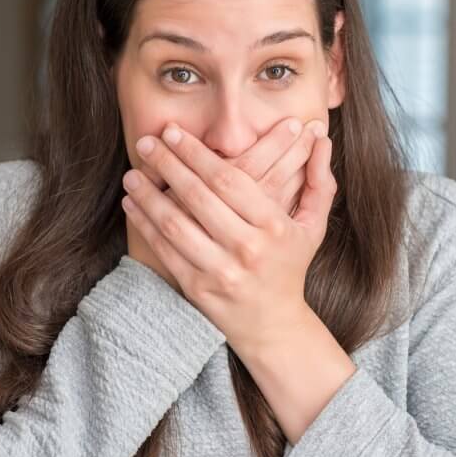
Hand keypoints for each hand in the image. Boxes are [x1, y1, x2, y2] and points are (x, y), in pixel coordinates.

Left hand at [126, 117, 321, 291]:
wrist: (273, 324)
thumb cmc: (290, 265)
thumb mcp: (313, 226)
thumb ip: (320, 182)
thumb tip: (323, 140)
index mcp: (273, 226)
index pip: (228, 180)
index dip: (197, 153)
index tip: (174, 132)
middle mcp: (247, 248)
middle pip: (198, 197)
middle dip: (168, 164)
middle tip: (146, 142)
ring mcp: (220, 270)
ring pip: (175, 224)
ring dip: (149, 195)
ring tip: (132, 173)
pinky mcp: (197, 288)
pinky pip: (165, 250)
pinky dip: (145, 225)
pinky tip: (133, 203)